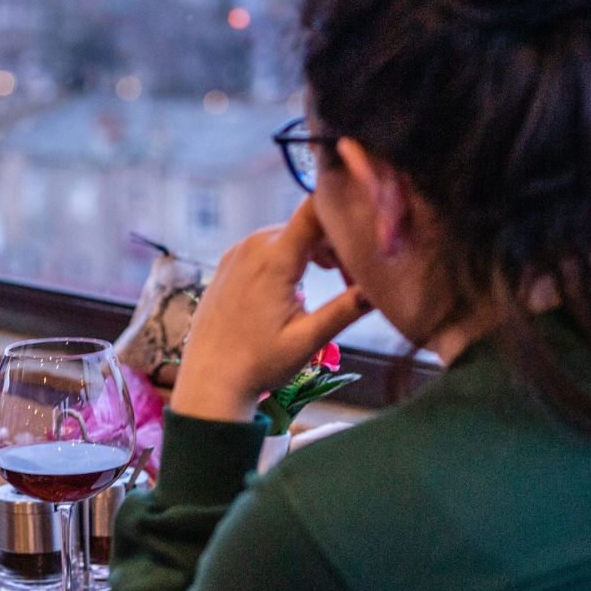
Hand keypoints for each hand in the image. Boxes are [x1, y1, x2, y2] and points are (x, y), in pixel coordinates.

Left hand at [171, 198, 371, 423]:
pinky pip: (269, 246)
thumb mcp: (308, 339)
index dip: (346, 214)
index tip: (368, 234)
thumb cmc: (258, 364)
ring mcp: (238, 252)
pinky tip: (302, 284)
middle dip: (338, 243)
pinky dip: (292, 256)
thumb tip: (381, 288)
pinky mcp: (230, 263)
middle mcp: (253, 245)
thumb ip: (346, 309)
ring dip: (316, 250)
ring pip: (290, 234)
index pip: (316, 209)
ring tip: (336, 280)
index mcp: (274, 258)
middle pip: (309, 224)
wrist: (209, 380)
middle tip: (356, 277)